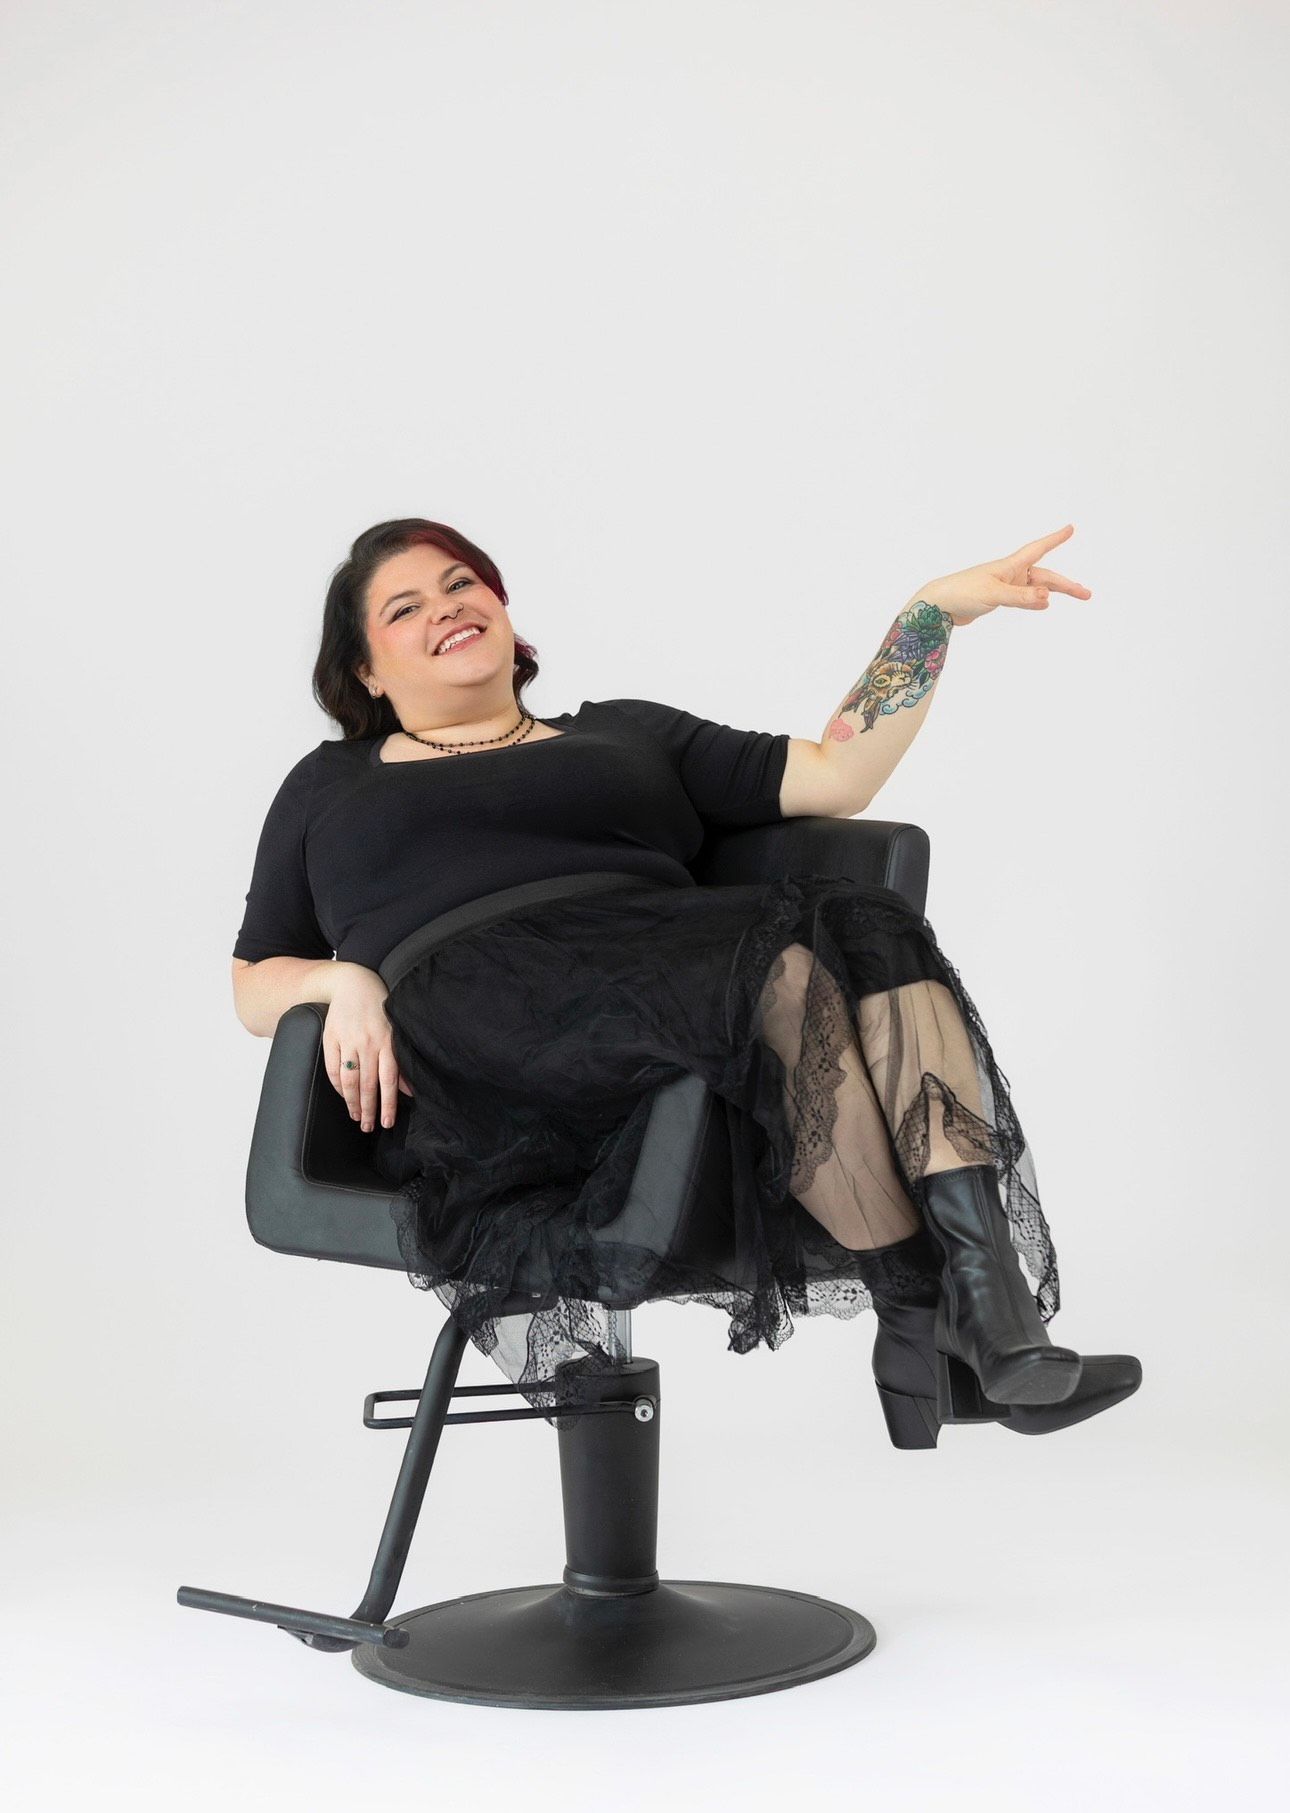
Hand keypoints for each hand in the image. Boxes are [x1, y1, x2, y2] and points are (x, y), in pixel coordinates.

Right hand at [323, 964, 414, 1132]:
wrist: (351, 983)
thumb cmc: (378, 1008)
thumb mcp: (394, 1030)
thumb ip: (400, 1061)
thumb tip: (410, 1090)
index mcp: (386, 1041)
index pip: (388, 1080)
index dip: (388, 1103)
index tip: (387, 1122)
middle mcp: (367, 1043)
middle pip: (367, 1084)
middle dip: (368, 1109)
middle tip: (368, 1127)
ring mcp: (347, 1041)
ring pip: (349, 1080)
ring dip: (352, 1102)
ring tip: (355, 1117)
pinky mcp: (330, 1039)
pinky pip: (333, 1069)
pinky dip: (338, 1086)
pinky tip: (343, 1096)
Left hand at [919, 524, 1091, 627]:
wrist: (938, 605)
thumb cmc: (963, 592)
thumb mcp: (994, 594)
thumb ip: (1021, 596)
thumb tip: (1048, 597)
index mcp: (1010, 566)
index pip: (1038, 549)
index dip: (1055, 539)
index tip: (1070, 528)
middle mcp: (1010, 573)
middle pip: (1045, 576)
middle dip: (1066, 584)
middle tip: (1086, 593)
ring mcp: (1004, 585)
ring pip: (1037, 587)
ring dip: (1056, 591)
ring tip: (1078, 595)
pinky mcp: (997, 597)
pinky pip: (1024, 597)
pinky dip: (1036, 600)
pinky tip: (1043, 603)